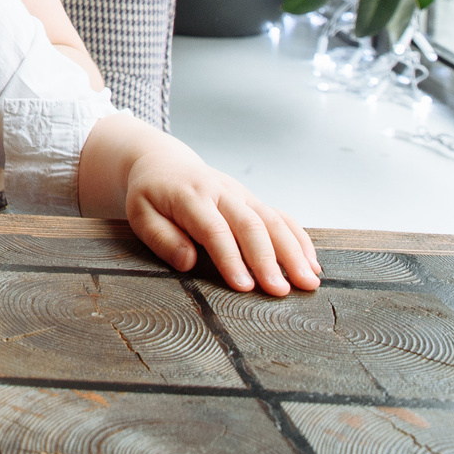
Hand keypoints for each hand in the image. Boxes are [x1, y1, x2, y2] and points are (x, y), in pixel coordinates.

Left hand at [100, 125, 321, 295]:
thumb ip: (161, 237)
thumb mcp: (140, 214)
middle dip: (268, 260)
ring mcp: (241, 194)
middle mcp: (221, 193)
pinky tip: (312, 264)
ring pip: (272, 220)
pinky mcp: (253, 200)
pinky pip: (281, 217)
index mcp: (190, 196)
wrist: (163, 162)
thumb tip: (188, 262)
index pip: (214, 230)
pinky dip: (299, 240)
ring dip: (293, 252)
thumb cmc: (150, 195)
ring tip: (308, 282)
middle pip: (250, 225)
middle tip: (281, 291)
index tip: (244, 287)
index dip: (231, 259)